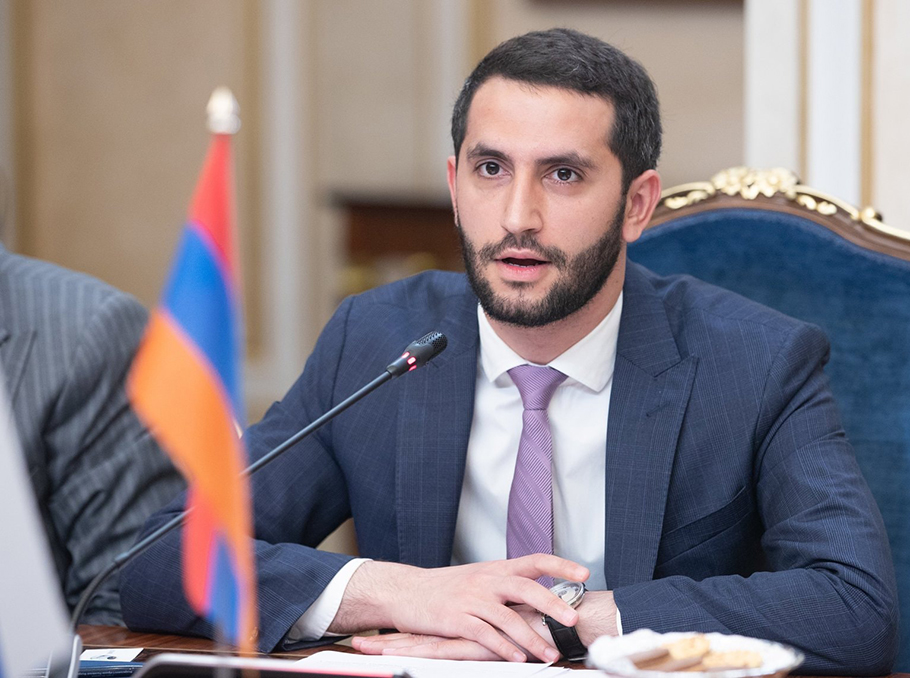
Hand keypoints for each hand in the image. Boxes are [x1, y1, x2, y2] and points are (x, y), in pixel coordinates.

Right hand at [330, 555, 588, 661]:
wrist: (405, 591)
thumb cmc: (445, 587)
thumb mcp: (478, 578)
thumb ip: (506, 585)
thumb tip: (540, 594)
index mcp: (495, 569)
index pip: (534, 560)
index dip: (560, 566)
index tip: (584, 573)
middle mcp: (486, 580)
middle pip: (525, 588)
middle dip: (552, 604)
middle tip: (572, 620)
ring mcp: (471, 599)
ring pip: (508, 617)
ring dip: (532, 638)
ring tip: (550, 654)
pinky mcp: (456, 619)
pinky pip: (485, 635)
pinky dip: (504, 648)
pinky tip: (518, 658)